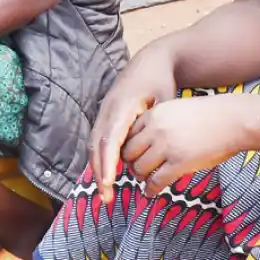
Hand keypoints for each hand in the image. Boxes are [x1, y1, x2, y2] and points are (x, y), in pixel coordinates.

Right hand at [89, 49, 177, 203]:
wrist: (150, 61)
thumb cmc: (160, 80)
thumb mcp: (166, 100)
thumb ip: (160, 125)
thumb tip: (162, 151)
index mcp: (121, 108)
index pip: (110, 140)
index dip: (108, 163)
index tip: (109, 184)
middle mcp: (107, 111)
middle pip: (96, 147)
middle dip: (99, 173)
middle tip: (106, 199)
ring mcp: (103, 113)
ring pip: (93, 145)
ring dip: (97, 169)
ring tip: (105, 193)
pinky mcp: (105, 116)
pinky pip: (98, 141)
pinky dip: (100, 159)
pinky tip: (108, 175)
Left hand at [121, 95, 251, 195]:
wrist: (234, 120)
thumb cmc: (210, 115)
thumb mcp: (176, 110)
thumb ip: (159, 123)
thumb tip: (146, 141)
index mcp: (153, 115)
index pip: (127, 136)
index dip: (128, 148)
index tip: (133, 156)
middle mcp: (155, 130)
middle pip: (128, 153)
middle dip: (131, 164)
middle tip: (138, 170)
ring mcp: (166, 147)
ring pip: (139, 168)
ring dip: (141, 177)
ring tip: (146, 181)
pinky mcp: (179, 163)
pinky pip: (156, 180)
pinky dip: (150, 189)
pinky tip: (151, 192)